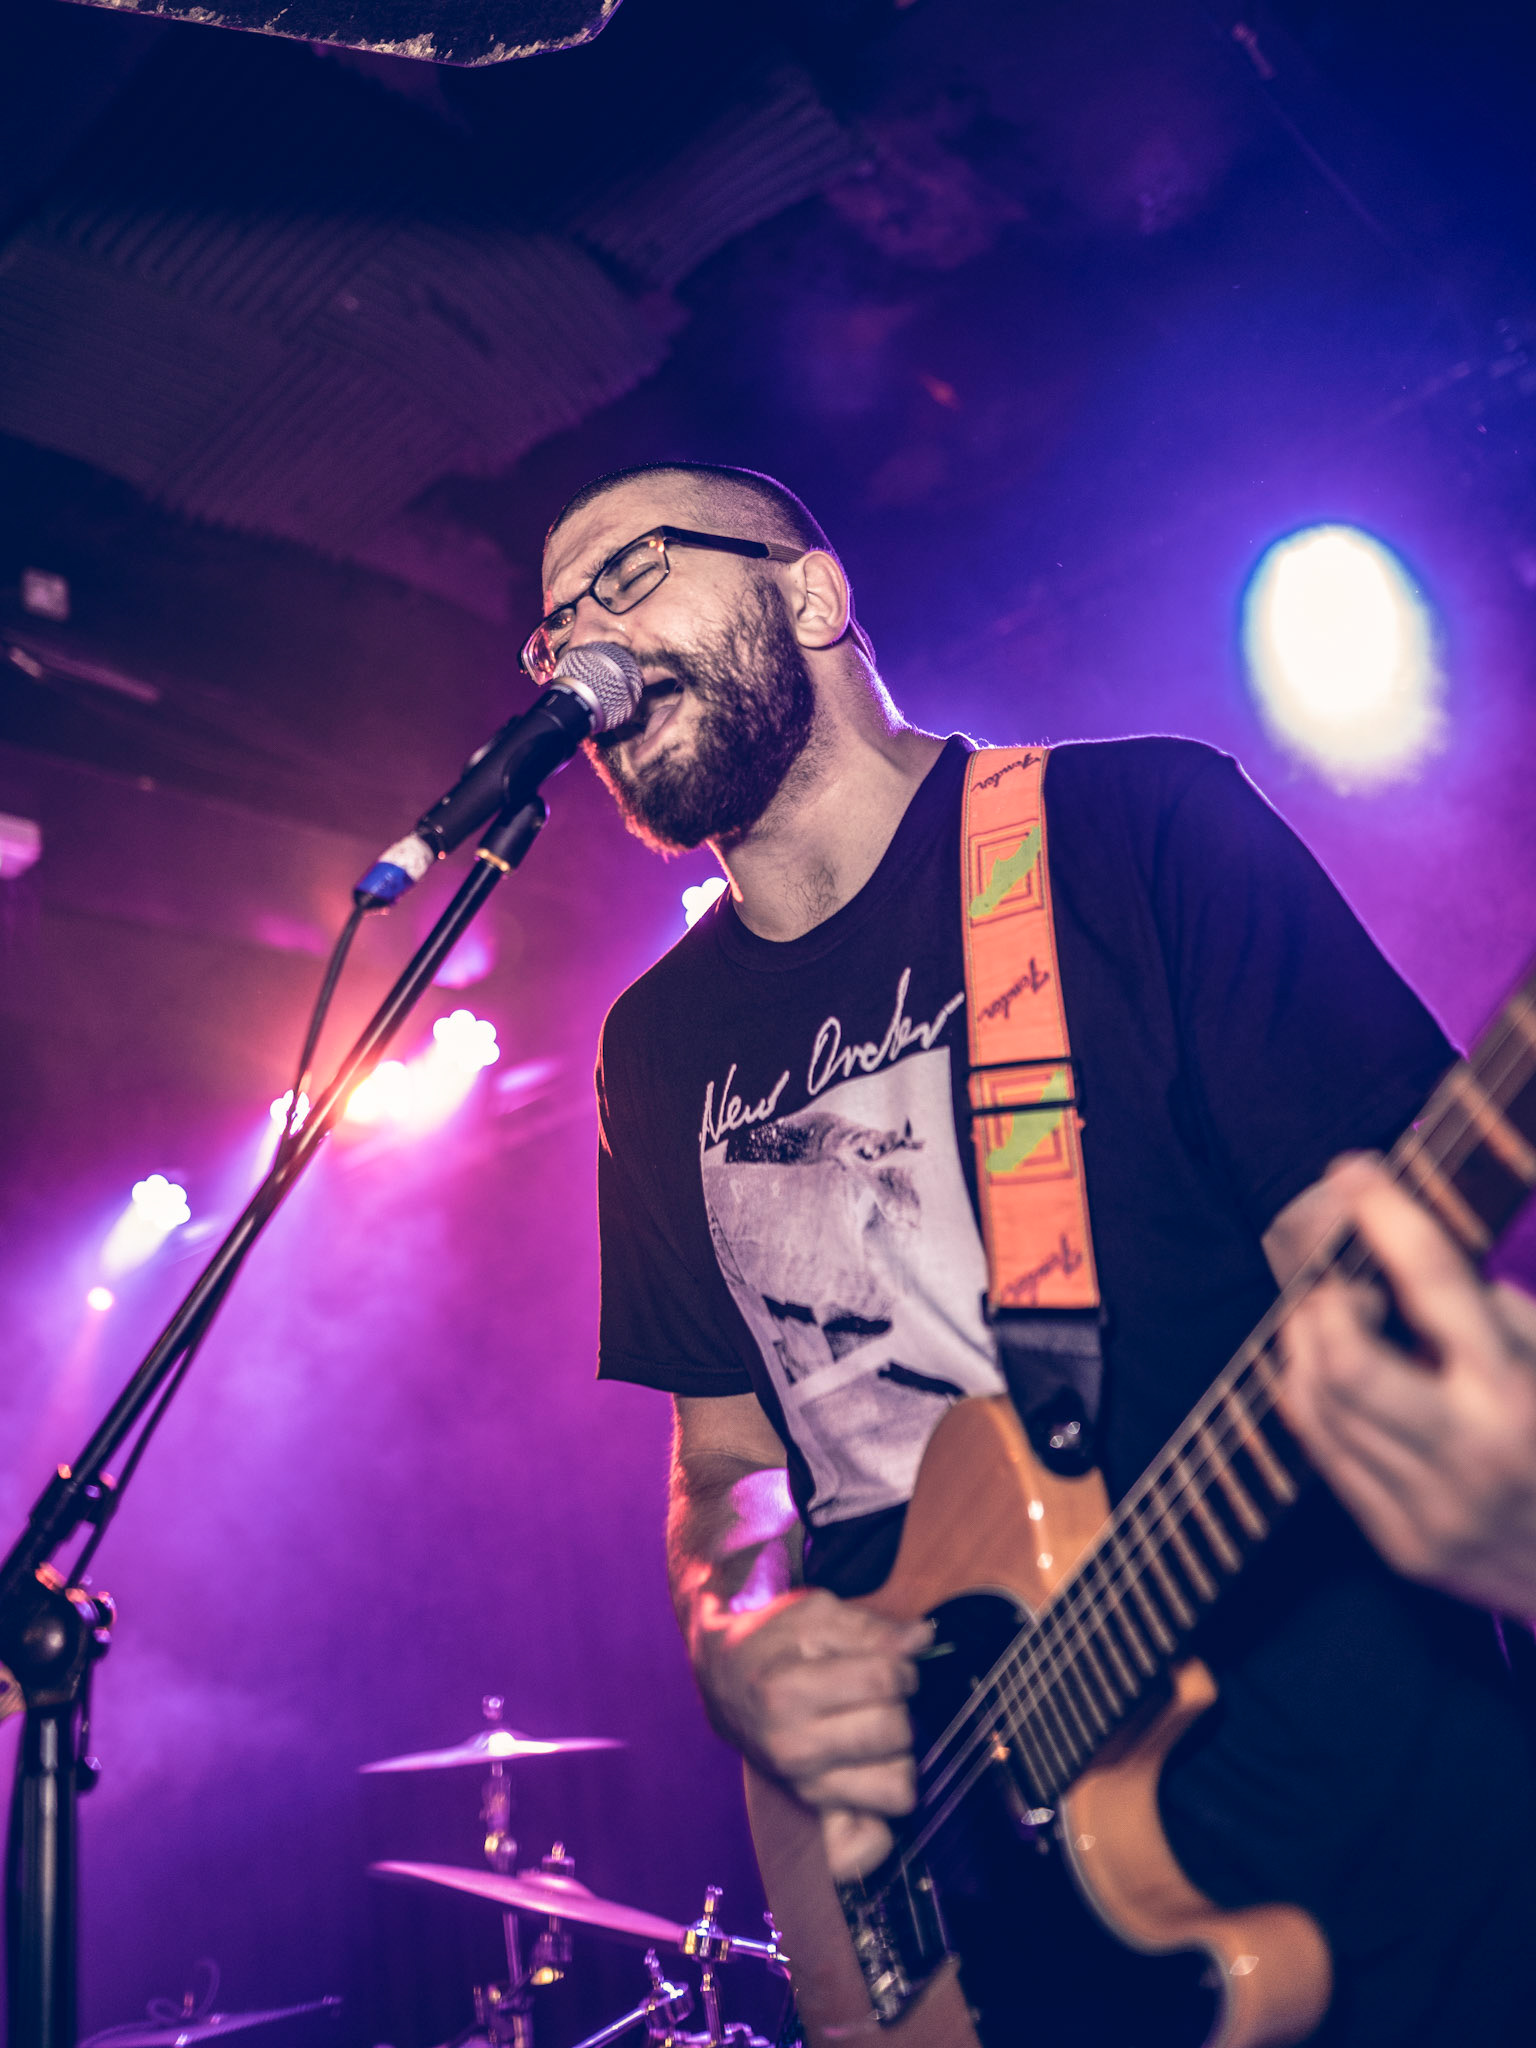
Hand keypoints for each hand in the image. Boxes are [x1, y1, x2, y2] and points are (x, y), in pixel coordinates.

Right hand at [692, 1586, 930, 1878]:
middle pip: (894, 1731)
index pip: (884, 1681)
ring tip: (874, 1727)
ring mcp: (803, 1784)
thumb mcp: (814, 1615)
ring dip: (899, 1753)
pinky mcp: (813, 1808)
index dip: (903, 1666)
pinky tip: (874, 1771)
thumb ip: (871, 1628)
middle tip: (881, 1696)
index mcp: (786, 1691)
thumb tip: (924, 1639)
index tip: (893, 1665)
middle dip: (900, 1706)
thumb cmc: (773, 1642)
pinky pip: (871, 1837)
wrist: (725, 1680)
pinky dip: (883, 1807)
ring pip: (897, 1786)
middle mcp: (792, 1747)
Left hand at [1278, 1154, 1535, 1613]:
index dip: (1387, 1216)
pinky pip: (1324, 1455)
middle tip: (1338, 1280)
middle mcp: (1471, 1451)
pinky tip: (1329, 1373)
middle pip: (1347, 1360)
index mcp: (1520, 1392)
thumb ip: (1502, 1316)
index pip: (1437, 1284)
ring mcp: (1433, 1507)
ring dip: (1307, 1344)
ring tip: (1331, 1320)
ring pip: (1321, 1405)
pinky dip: (1312, 1397)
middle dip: (1325, 1302)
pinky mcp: (1406, 1545)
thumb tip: (1413, 1260)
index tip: (1353, 1172)